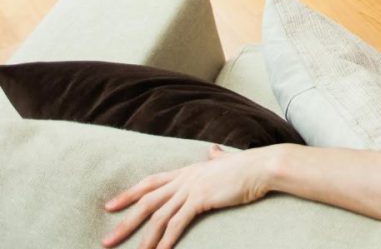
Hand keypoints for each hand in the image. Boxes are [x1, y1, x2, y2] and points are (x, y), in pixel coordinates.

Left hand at [103, 144, 276, 248]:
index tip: (110, 206)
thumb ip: (217, 157)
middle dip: (125, 221)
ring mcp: (192, 188)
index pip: (151, 182)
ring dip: (143, 238)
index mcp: (188, 170)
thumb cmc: (248, 165)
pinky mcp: (202, 199)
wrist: (263, 165)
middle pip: (147, 201)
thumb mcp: (227, 161)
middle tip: (107, 240)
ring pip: (159, 215)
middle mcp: (185, 179)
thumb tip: (213, 150)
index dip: (129, 194)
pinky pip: (178, 222)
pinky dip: (166, 239)